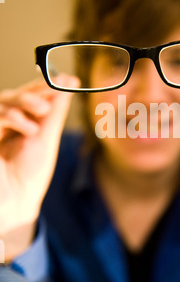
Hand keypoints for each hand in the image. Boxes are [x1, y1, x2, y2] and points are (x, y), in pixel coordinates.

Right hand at [0, 75, 77, 260]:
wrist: (15, 201)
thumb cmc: (30, 173)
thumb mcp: (47, 137)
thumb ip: (55, 109)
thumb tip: (71, 81)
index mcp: (20, 123)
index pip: (28, 96)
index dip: (43, 86)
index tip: (65, 80)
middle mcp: (4, 123)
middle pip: (13, 94)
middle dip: (34, 91)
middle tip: (52, 92)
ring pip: (2, 100)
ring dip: (24, 101)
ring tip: (43, 111)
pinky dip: (13, 117)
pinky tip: (30, 128)